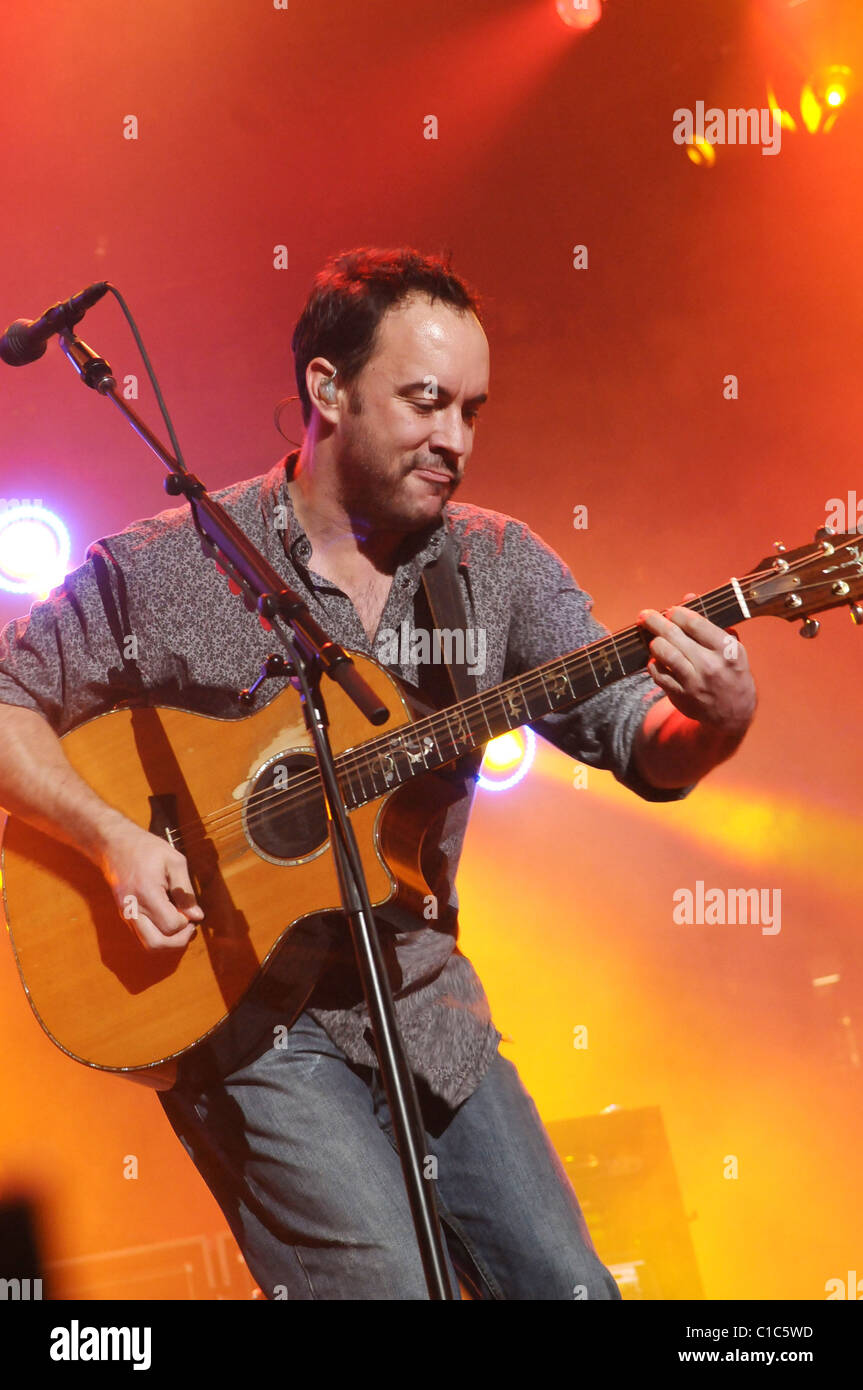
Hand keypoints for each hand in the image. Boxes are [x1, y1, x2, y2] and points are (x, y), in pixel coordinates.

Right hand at [98, 822, 203, 951]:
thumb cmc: (146, 849)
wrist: (114, 844)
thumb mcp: (174, 861)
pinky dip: (158, 936)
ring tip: (180, 925)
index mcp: (147, 894)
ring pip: (148, 945)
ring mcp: (126, 915)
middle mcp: (133, 909)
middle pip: (157, 944)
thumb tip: (197, 916)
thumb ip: (186, 891)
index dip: (187, 922)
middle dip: (178, 941)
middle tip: (189, 926)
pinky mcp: (125, 916)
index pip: (171, 925)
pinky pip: (142, 937)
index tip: (191, 909)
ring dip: (168, 942)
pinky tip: (167, 920)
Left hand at [637, 594, 756, 737]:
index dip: (678, 612)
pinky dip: (653, 664)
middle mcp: (711, 665)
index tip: (671, 610)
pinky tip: (656, 659)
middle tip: (645, 616)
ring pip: (665, 654)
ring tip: (653, 639)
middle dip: (656, 622)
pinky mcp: (681, 696)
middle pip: (675, 636)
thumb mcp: (729, 647)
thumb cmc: (730, 672)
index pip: (695, 623)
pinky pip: (658, 674)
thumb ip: (708, 622)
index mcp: (727, 649)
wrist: (733, 712)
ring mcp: (695, 682)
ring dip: (655, 643)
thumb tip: (688, 597)